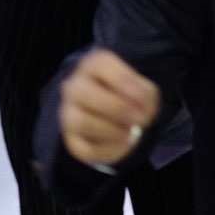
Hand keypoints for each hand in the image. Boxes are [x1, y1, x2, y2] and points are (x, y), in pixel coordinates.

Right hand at [58, 49, 159, 165]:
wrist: (113, 113)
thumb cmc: (129, 94)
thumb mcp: (143, 87)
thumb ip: (145, 95)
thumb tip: (142, 113)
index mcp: (93, 65)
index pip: (100, 65)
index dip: (127, 83)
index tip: (145, 99)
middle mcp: (75, 86)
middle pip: (82, 91)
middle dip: (116, 107)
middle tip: (140, 119)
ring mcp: (69, 113)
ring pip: (80, 121)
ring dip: (111, 130)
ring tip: (131, 133)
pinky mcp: (72, 140)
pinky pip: (85, 147)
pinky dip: (110, 149)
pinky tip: (125, 143)